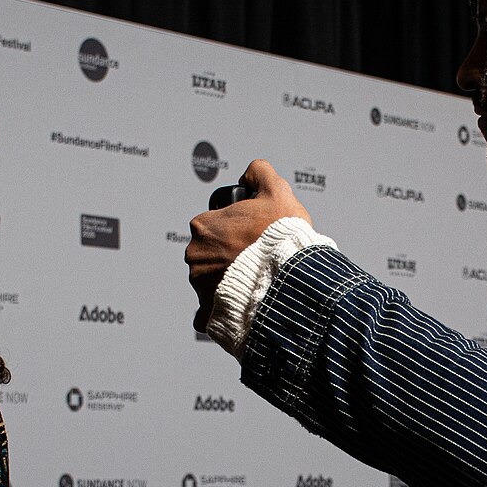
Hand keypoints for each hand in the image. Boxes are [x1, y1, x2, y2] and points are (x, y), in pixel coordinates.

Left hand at [185, 159, 312, 331]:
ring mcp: (199, 285)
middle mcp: (195, 255)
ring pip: (209, 281)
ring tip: (254, 280)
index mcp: (203, 226)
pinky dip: (218, 311)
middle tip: (254, 257)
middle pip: (209, 252)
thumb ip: (260, 172)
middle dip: (227, 255)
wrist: (291, 278)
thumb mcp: (277, 191)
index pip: (213, 225)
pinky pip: (207, 313)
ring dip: (225, 281)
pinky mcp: (208, 311)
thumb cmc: (283, 237)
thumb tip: (249, 174)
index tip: (251, 235)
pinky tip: (236, 306)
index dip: (234, 228)